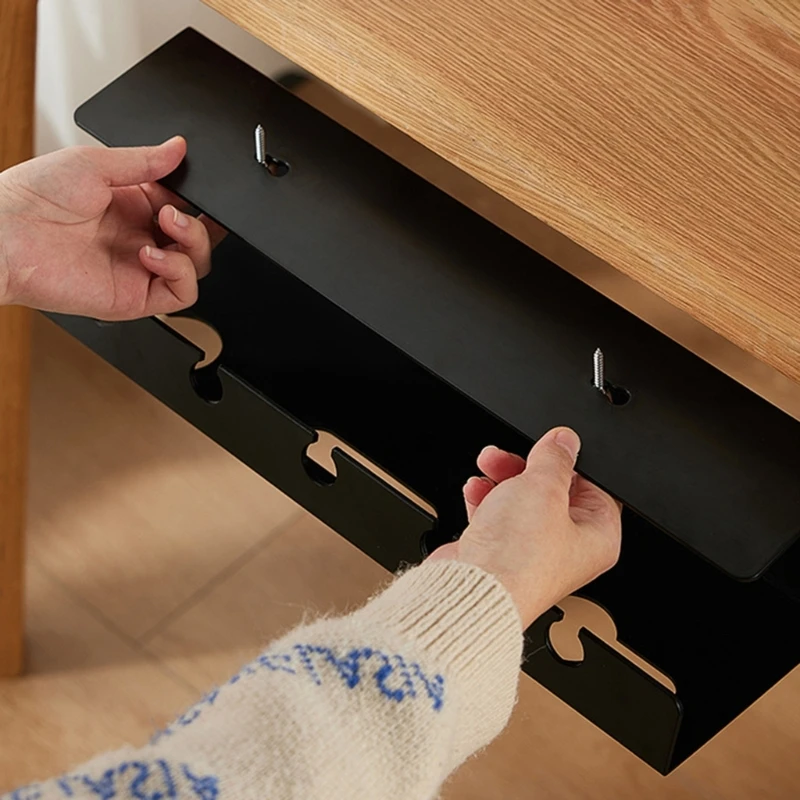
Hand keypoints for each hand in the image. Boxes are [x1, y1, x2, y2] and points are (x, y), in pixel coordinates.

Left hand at [0, 136, 224, 318]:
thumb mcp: (93, 163)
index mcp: (132, 205)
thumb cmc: (32, 198)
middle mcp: (139, 237)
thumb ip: (144, 160)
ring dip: (193, 244)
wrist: (5, 236)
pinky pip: (181, 295)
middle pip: (197, 240)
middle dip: (201, 224)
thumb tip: (178, 148)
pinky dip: (179, 273)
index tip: (196, 189)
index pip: (185, 207)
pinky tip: (152, 255)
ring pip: (196, 266)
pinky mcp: (137, 297)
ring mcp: (140, 269)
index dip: (198, 201)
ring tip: (167, 226)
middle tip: (177, 211)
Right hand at [428, 427, 620, 626]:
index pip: (594, 487)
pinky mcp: (501, 554)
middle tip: (510, 456)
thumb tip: (564, 441)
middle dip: (526, 467)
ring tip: (488, 466)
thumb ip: (555, 457)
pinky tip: (477, 490)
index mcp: (598, 538)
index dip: (570, 463)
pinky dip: (486, 499)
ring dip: (501, 479)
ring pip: (521, 501)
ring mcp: (532, 552)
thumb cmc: (518, 560)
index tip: (551, 446)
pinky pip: (497, 516)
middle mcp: (568, 549)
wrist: (472, 587)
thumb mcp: (543, 488)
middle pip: (553, 491)